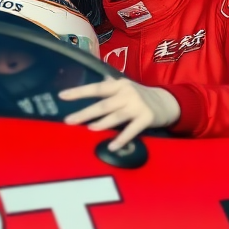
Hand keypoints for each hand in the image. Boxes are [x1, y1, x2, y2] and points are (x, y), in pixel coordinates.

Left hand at [59, 78, 180, 150]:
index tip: (61, 96)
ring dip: (102, 123)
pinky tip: (111, 146)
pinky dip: (121, 139)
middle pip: (103, 105)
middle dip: (85, 113)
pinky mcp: (146, 118)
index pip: (96, 88)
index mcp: (119, 85)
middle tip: (68, 120)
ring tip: (89, 128)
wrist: (166, 103)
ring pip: (116, 116)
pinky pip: (131, 130)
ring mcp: (138, 106)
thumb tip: (91, 82)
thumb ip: (108, 86)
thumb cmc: (140, 96)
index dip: (79, 92)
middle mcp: (128, 93)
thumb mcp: (125, 87)